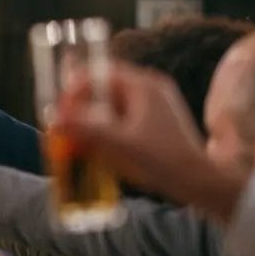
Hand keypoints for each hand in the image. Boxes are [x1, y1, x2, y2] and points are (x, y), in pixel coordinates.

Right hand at [58, 67, 242, 219]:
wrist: (200, 183)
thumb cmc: (163, 160)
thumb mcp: (119, 145)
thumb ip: (85, 129)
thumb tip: (54, 120)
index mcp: (144, 86)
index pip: (99, 73)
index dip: (75, 88)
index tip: (61, 109)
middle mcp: (149, 90)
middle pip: (103, 89)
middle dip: (80, 107)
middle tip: (64, 126)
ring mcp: (153, 107)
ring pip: (110, 107)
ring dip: (90, 122)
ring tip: (77, 141)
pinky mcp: (154, 125)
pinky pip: (120, 121)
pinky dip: (105, 132)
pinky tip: (97, 151)